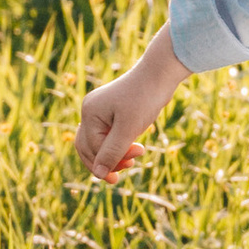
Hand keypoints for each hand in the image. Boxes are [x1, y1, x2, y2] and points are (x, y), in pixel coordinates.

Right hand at [76, 47, 181, 177]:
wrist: (160, 73)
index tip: (133, 163)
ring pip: (97, 143)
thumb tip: (99, 175)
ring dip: (113, 155)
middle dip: (107, 161)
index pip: (93, 149)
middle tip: (129, 167)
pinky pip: (107, 135)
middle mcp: (90, 111)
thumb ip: (112, 152)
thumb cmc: (144, 98)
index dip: (110, 161)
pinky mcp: (111, 111)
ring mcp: (99, 111)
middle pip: (89, 148)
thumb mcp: (128, 129)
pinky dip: (117, 145)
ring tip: (132, 161)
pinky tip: (132, 148)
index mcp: (90, 113)